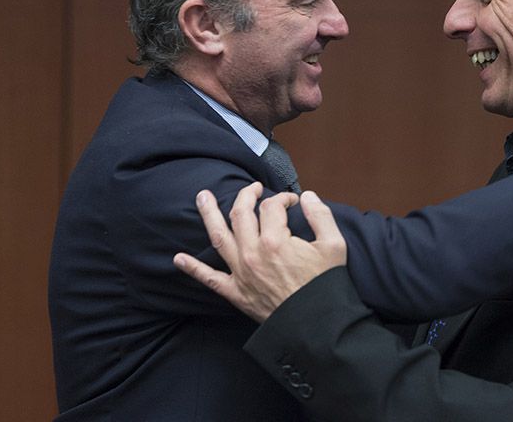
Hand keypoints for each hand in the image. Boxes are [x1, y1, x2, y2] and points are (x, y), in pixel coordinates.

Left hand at [173, 182, 346, 321]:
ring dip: (208, 214)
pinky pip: (209, 279)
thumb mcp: (334, 246)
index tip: (293, 201)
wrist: (316, 326)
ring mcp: (241, 272)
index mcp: (276, 240)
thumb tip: (307, 196)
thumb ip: (321, 215)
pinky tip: (178, 259)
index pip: (272, 206)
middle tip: (252, 187)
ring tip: (202, 197)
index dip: (283, 198)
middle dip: (246, 195)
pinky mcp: (236, 292)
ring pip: (219, 237)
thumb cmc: (326, 286)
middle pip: (241, 213)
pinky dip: (193, 269)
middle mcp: (253, 253)